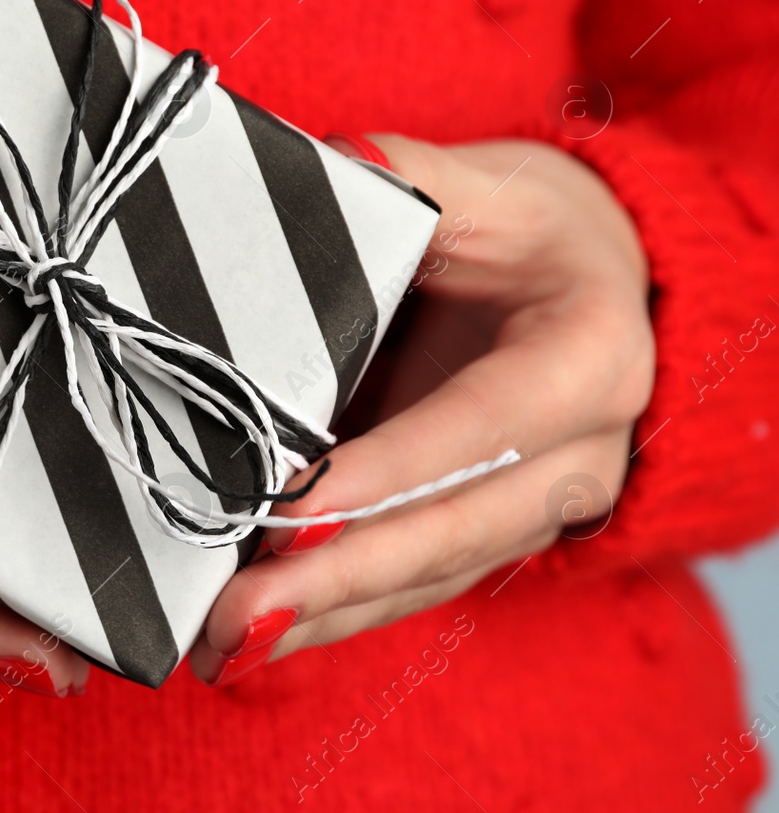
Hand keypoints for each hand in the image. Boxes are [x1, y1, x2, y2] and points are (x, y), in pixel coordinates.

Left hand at [190, 136, 653, 685]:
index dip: (388, 471)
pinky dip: (333, 614)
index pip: (483, 425)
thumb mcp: (488, 186)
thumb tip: (328, 168)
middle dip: (341, 575)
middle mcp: (576, 455)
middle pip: (455, 529)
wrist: (589, 288)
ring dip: (324, 615)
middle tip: (236, 614)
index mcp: (589, 357)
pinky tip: (255, 638)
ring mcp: (534, 509)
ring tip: (222, 644)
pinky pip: (409, 585)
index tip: (292, 507)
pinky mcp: (484, 534)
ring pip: (427, 575)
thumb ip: (414, 182)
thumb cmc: (532, 232)